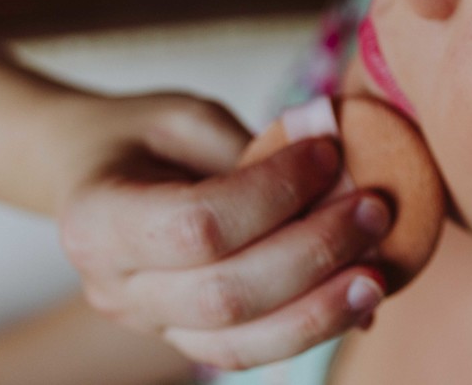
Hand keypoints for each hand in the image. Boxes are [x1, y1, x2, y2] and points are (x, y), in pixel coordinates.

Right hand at [57, 93, 391, 369]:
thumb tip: (343, 175)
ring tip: (379, 272)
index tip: (329, 152)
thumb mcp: (188, 120)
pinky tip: (361, 300)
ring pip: (240, 343)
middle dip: (314, 252)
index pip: (198, 224)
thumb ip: (253, 150)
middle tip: (375, 209)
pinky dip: (313, 327)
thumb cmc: (144, 136)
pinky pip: (251, 352)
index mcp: (98, 219)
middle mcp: (114, 287)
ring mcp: (148, 324)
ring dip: (321, 309)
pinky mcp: (184, 340)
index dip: (275, 192)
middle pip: (225, 294)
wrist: (93, 175)